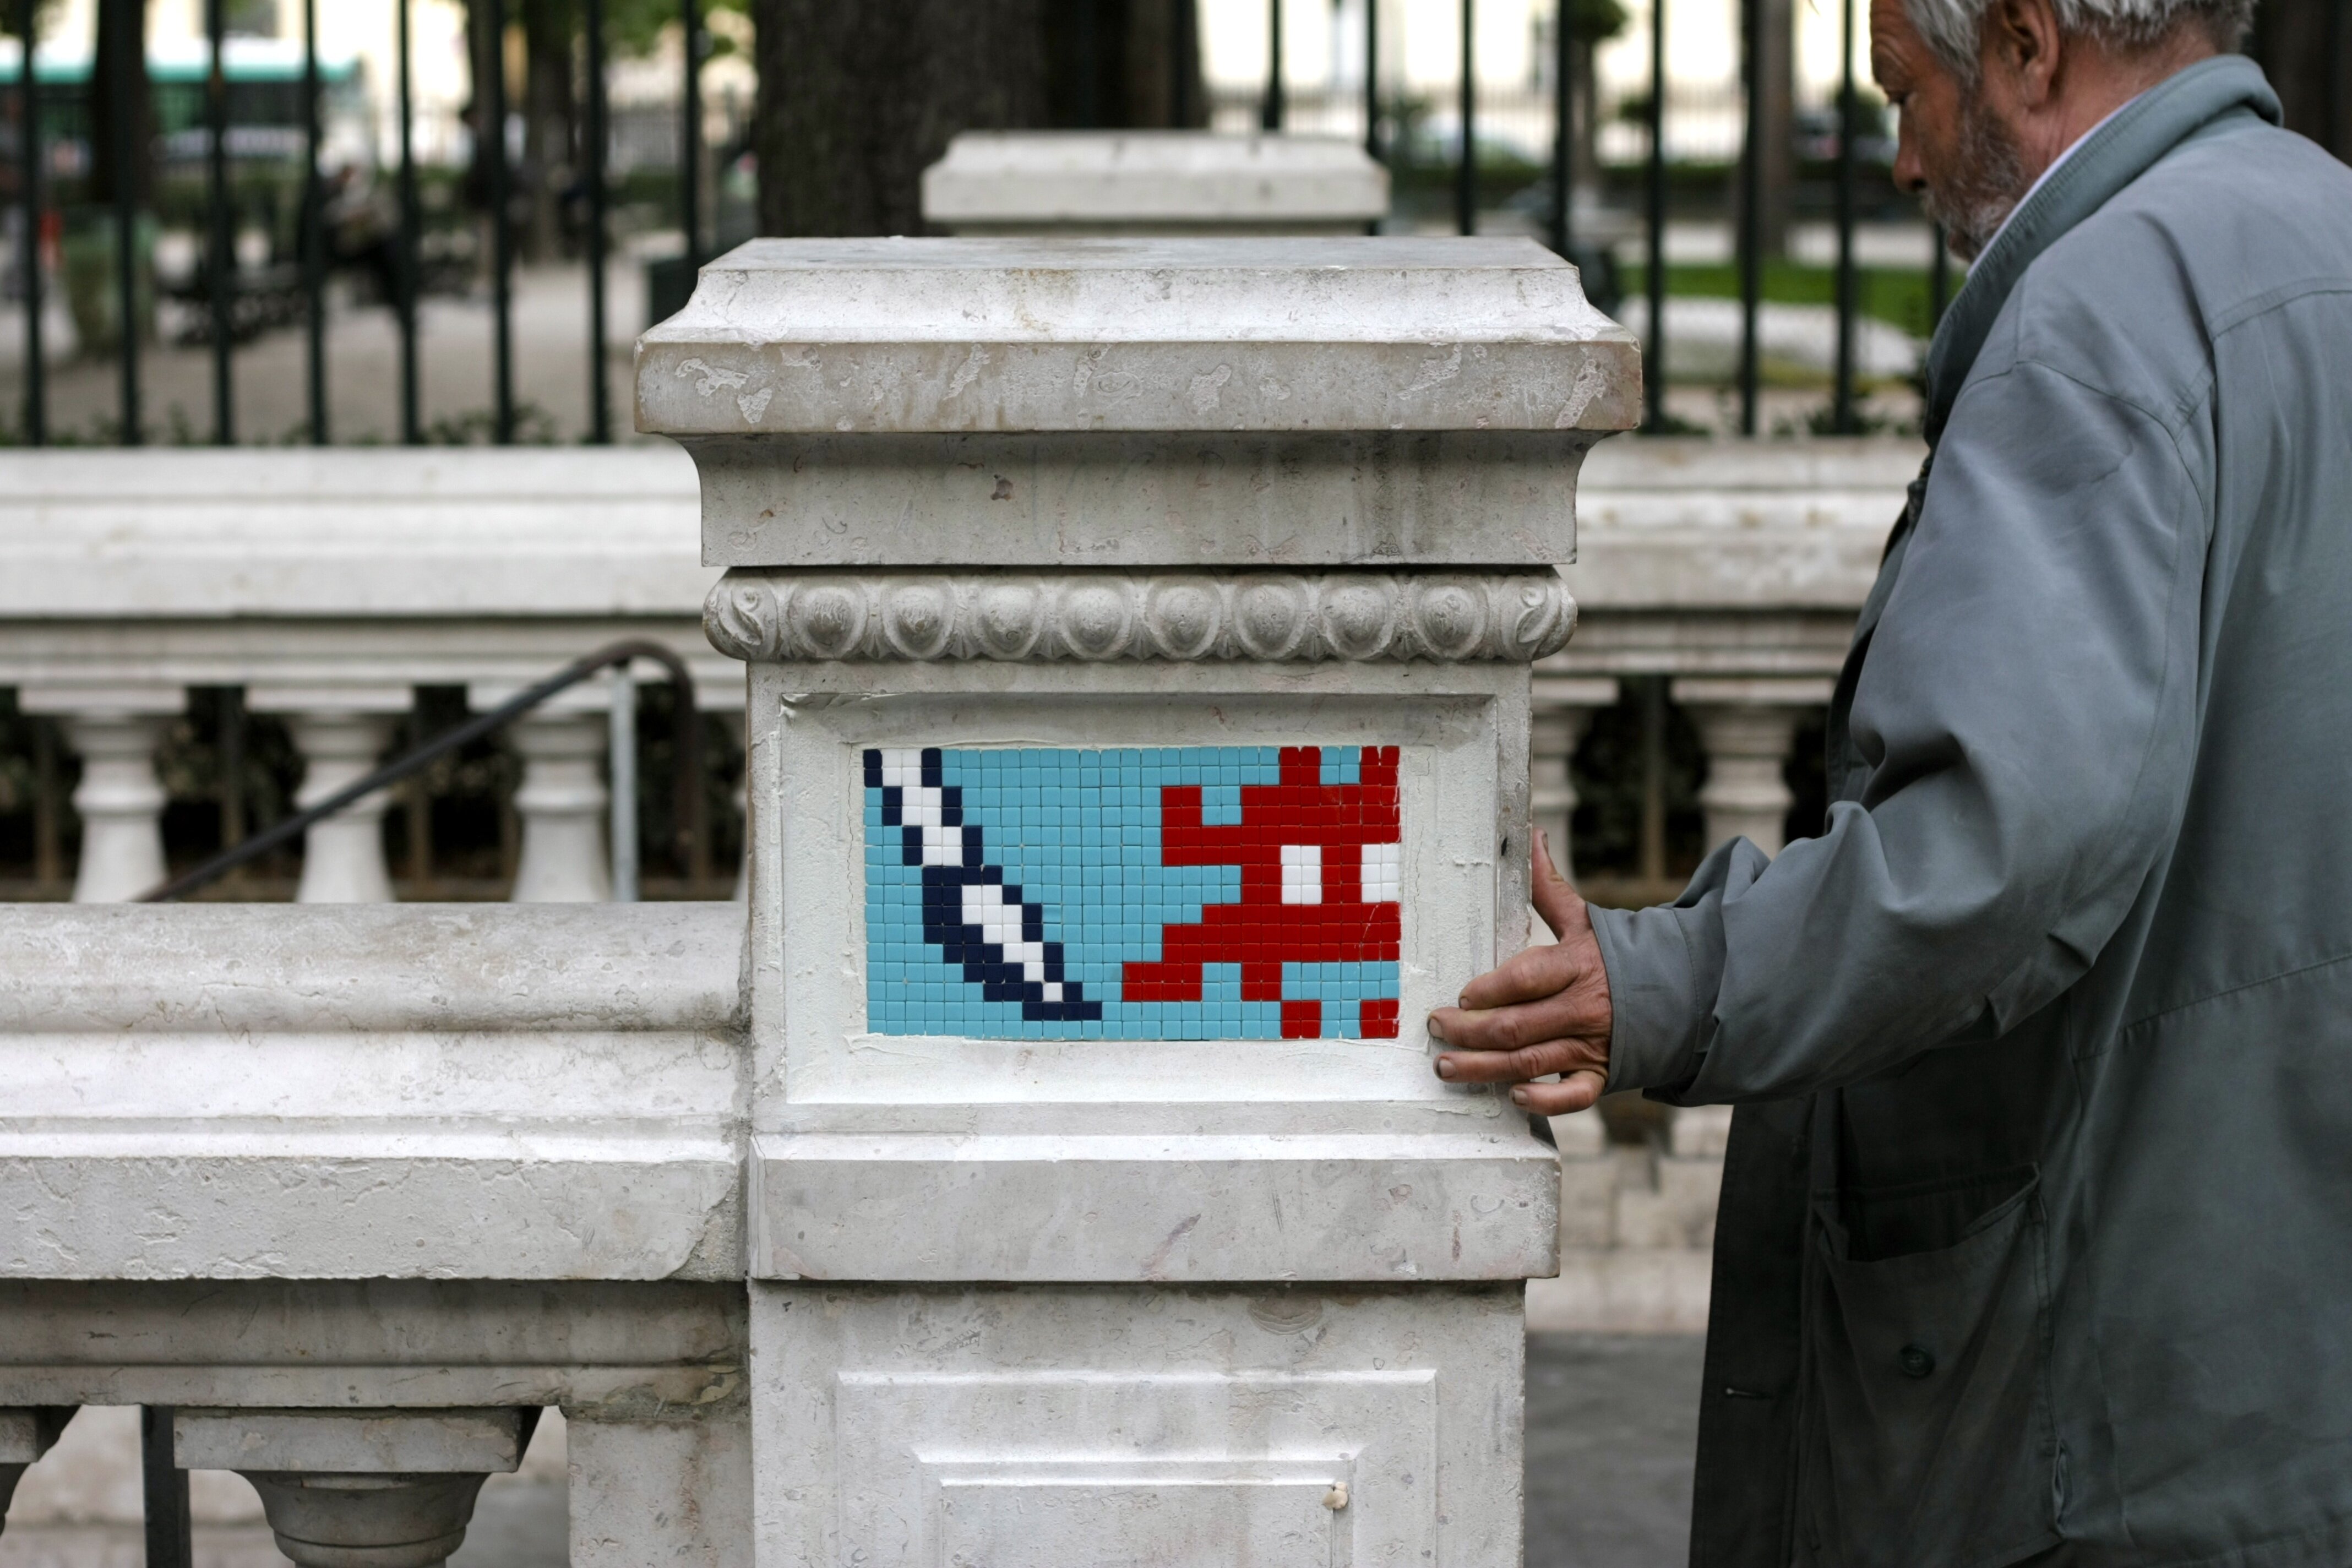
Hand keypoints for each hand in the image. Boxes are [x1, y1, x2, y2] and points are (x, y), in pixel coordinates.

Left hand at [1428, 828, 1612, 1115]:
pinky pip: (1573, 1097)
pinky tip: (1513, 1096)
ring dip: (1484, 1067)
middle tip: (1436, 1028)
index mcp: (1576, 965)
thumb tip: (1529, 835)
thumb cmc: (1618, 955)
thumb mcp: (1584, 918)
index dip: (1488, 990)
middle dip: (1469, 1030)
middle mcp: (1582, 1008)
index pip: (1526, 978)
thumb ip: (1547, 886)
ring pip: (1530, 1062)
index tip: (1459, 995)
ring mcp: (1592, 1045)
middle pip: (1516, 1025)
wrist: (1680, 994)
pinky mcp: (1602, 1075)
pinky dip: (1544, 1101)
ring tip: (1448, 1066)